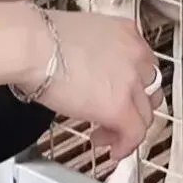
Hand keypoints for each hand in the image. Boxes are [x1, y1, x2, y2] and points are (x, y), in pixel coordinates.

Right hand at [12, 6, 163, 160]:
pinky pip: (134, 134)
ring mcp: (130, 82)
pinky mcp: (119, 108)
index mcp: (126, 32)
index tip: (121, 93)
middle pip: (148, 90)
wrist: (33, 45)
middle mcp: (135, 55)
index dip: (133, 84)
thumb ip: (96, 52)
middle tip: (116, 117)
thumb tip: (90, 70)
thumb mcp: (82, 34)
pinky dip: (126, 146)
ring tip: (105, 134)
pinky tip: (113, 150)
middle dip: (134, 106)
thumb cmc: (42, 36)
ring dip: (126, 128)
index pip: (144, 64)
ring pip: (144, 114)